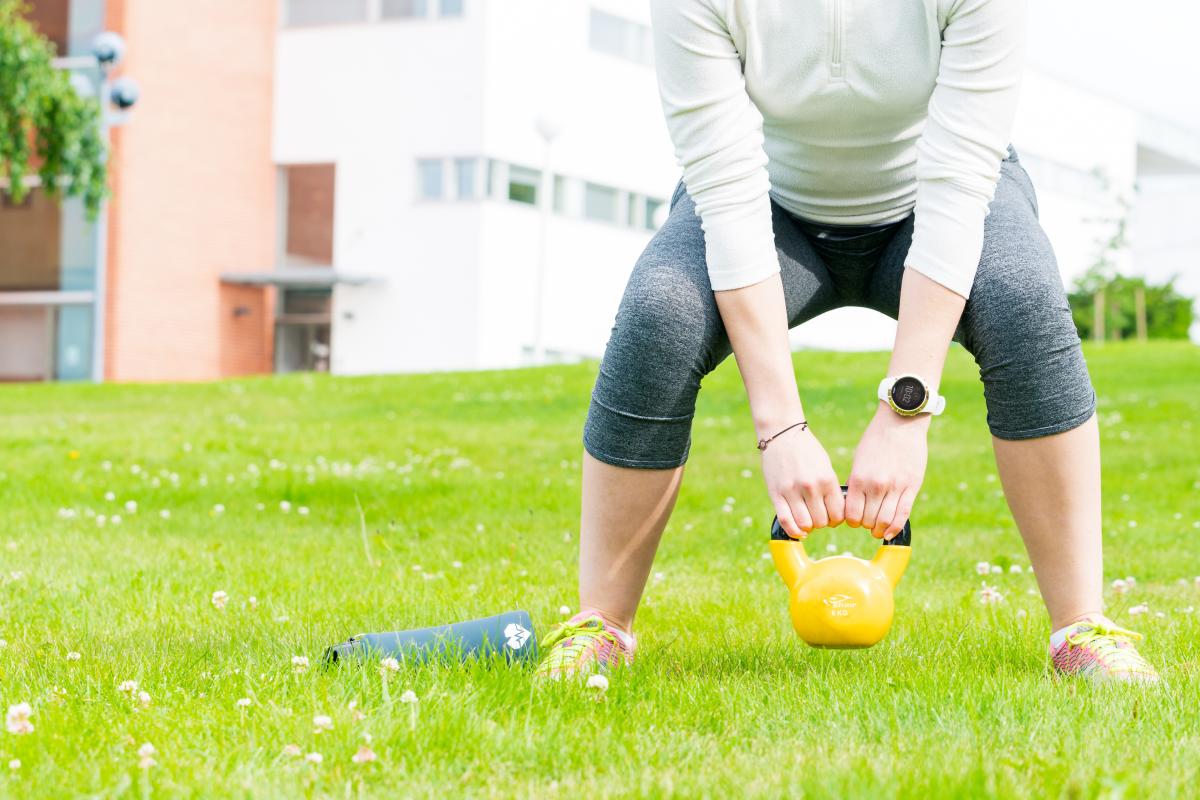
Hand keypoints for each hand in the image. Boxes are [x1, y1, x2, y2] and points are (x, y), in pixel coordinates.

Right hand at [760, 425, 844, 538]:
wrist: (782, 434)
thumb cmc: (806, 450)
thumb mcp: (825, 466)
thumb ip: (830, 488)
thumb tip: (835, 513)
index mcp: (826, 479)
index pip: (838, 513)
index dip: (837, 520)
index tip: (832, 517)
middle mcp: (810, 487)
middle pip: (822, 521)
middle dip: (822, 523)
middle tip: (818, 516)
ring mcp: (792, 491)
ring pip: (805, 524)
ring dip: (808, 527)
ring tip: (807, 520)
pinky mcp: (776, 494)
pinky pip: (786, 521)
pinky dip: (793, 531)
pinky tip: (798, 530)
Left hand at [845, 403, 928, 539]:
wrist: (901, 422)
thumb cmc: (876, 439)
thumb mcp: (859, 460)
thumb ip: (857, 482)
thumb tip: (853, 504)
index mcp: (859, 478)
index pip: (851, 513)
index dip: (851, 521)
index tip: (854, 520)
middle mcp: (876, 485)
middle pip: (868, 520)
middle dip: (865, 526)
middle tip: (867, 524)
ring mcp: (895, 487)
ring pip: (885, 520)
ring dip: (879, 529)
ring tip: (877, 529)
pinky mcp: (912, 486)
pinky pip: (903, 514)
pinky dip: (895, 527)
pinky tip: (890, 533)